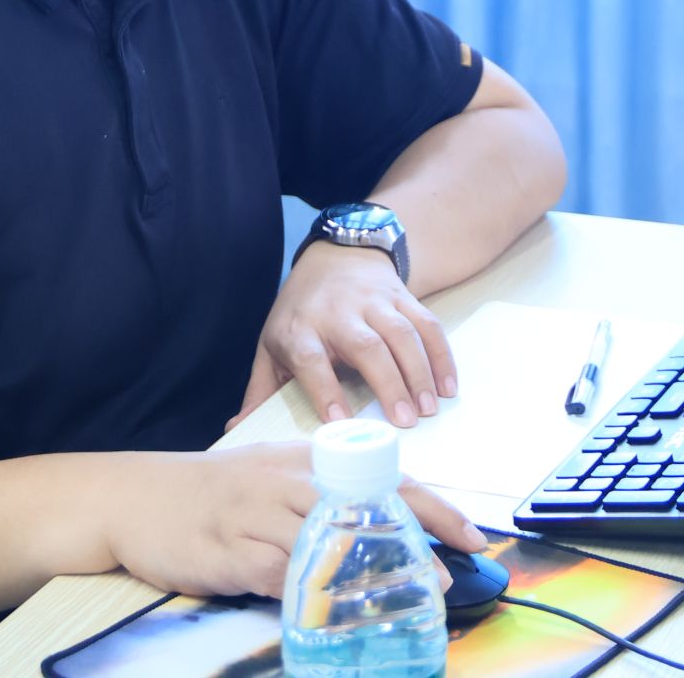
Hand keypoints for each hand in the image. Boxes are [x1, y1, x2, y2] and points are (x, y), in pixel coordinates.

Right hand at [106, 443, 486, 597]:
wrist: (140, 499)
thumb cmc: (217, 492)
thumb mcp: (275, 479)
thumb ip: (324, 498)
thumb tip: (387, 528)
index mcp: (308, 459)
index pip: (387, 477)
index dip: (434, 508)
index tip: (473, 536)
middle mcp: (289, 481)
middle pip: (365, 509)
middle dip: (410, 544)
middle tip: (443, 579)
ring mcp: (259, 515)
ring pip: (326, 543)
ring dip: (366, 575)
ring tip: (400, 601)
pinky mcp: (233, 551)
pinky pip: (279, 574)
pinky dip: (308, 595)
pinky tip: (330, 612)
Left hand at [227, 243, 457, 430]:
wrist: (335, 255)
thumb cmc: (300, 313)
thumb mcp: (271, 344)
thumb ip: (259, 390)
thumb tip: (235, 429)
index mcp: (300, 329)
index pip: (310, 359)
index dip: (325, 388)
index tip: (340, 422)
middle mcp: (338, 312)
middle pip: (366, 346)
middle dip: (388, 383)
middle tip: (405, 422)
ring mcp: (374, 302)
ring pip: (402, 334)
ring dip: (420, 371)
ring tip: (429, 408)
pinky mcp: (401, 297)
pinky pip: (427, 324)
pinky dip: (441, 355)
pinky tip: (448, 386)